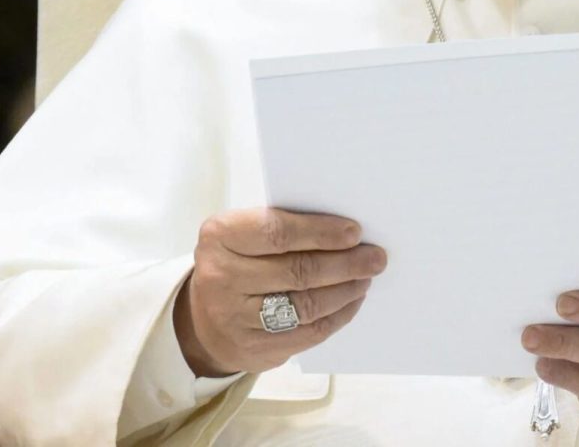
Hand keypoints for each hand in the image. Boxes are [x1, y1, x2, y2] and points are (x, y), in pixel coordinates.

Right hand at [175, 207, 386, 377]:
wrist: (203, 319)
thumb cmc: (236, 263)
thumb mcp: (243, 235)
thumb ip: (283, 227)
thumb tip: (346, 231)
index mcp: (220, 237)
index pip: (277, 232)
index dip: (320, 232)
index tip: (355, 232)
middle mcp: (221, 278)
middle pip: (297, 271)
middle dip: (345, 264)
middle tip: (375, 257)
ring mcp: (235, 318)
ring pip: (306, 305)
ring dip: (345, 291)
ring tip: (365, 278)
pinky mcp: (253, 350)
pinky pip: (308, 333)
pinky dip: (337, 316)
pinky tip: (351, 301)